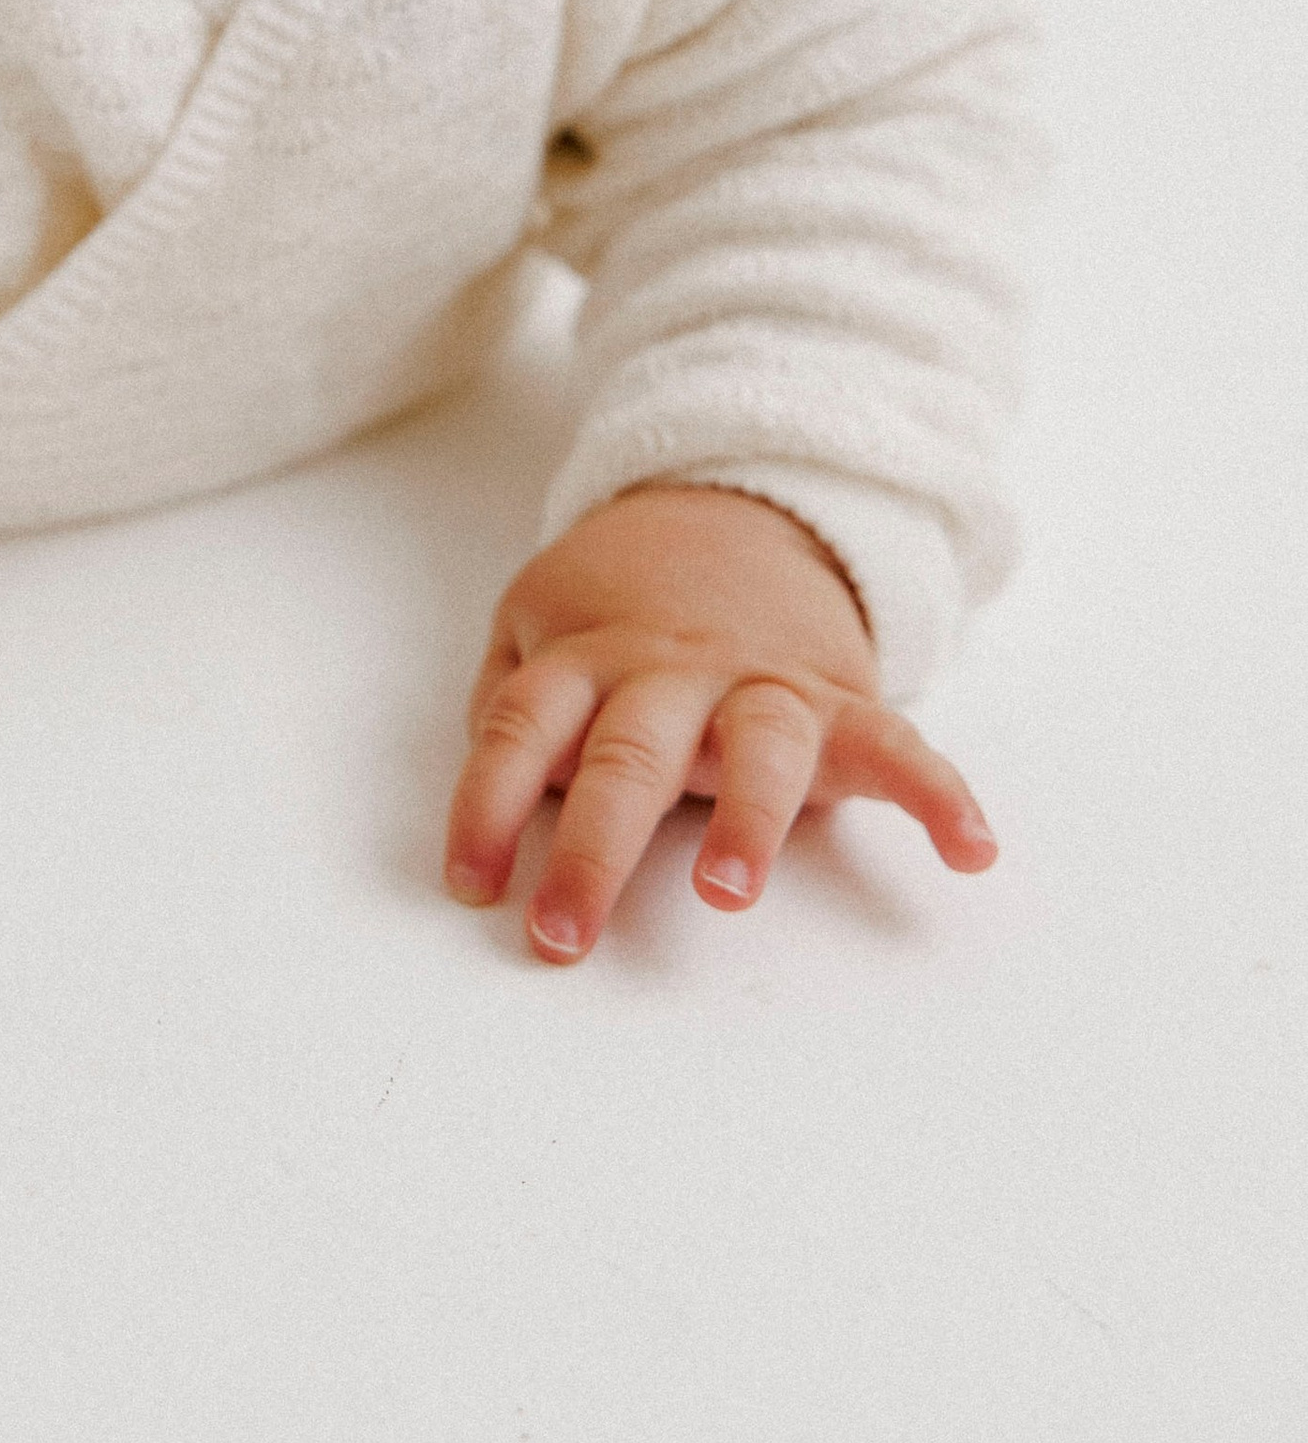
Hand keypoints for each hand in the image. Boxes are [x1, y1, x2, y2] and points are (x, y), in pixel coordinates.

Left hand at [443, 483, 996, 961]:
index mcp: (587, 657)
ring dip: (747, 818)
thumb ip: (509, 705)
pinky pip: (895, 743)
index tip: (472, 886)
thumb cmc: (618, 609)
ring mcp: (759, 684)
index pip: (523, 728)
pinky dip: (938, 792)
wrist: (732, 512)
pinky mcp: (839, 701)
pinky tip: (970, 849)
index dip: (487, 805)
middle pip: (628, 755)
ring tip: (729, 891)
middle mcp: (671, 672)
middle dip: (594, 847)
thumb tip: (496, 801)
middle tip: (563, 931)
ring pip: (757, 744)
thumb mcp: (536, 623)